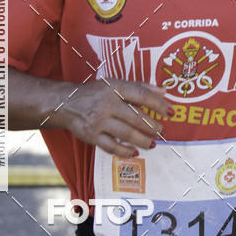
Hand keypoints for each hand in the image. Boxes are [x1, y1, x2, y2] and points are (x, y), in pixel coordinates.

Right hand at [55, 78, 170, 157]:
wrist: (66, 103)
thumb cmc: (95, 93)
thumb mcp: (114, 84)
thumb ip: (139, 87)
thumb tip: (163, 91)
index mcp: (114, 88)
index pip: (141, 95)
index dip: (158, 104)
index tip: (170, 112)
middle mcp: (107, 104)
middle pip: (136, 117)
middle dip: (152, 127)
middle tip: (162, 131)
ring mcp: (99, 121)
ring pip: (126, 134)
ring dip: (143, 140)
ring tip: (152, 143)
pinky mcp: (92, 136)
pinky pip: (112, 147)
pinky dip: (125, 151)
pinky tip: (135, 152)